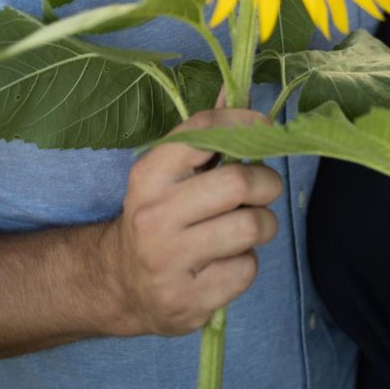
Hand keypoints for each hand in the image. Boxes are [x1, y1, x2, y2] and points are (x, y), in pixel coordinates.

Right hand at [103, 106, 282, 337]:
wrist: (123, 284)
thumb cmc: (159, 216)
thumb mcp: (169, 173)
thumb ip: (205, 134)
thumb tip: (238, 89)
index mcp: (148, 175)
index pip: (202, 133)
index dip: (243, 123)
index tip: (263, 127)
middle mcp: (154, 215)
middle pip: (238, 182)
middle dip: (266, 183)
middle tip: (264, 189)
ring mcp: (169, 260)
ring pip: (249, 226)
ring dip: (262, 224)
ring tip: (248, 226)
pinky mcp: (188, 299)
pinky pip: (246, 270)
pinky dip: (247, 263)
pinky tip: (228, 261)